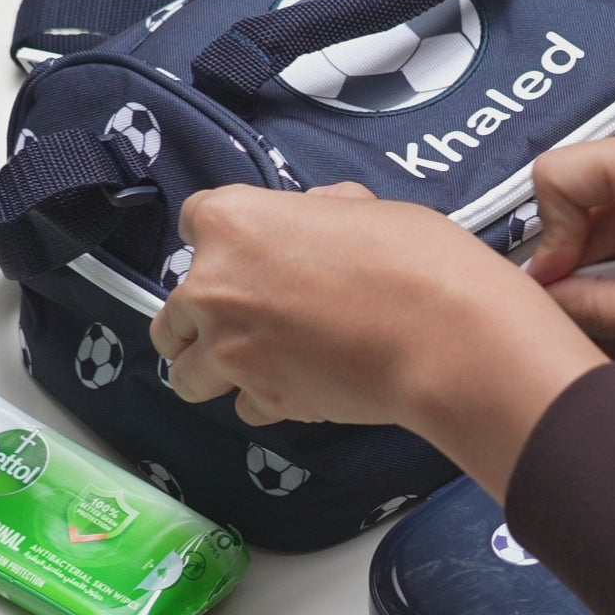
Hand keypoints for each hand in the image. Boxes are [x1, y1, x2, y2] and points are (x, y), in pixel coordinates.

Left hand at [149, 183, 605, 498]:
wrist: (442, 337)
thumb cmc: (413, 256)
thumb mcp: (366, 208)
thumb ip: (318, 211)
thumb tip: (313, 214)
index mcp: (232, 223)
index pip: (192, 220)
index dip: (222, 236)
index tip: (248, 251)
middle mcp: (212, 286)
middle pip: (172, 310)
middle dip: (201, 316)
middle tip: (248, 318)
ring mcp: (230, 350)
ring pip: (185, 372)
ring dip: (212, 369)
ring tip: (255, 366)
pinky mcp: (261, 399)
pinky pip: (240, 405)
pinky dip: (261, 400)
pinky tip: (296, 388)